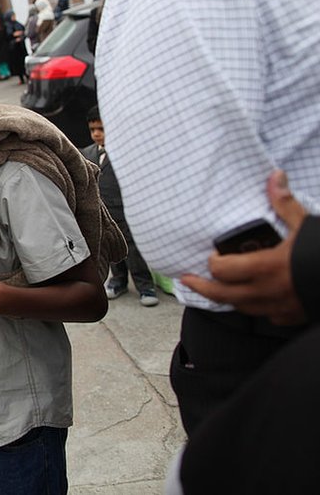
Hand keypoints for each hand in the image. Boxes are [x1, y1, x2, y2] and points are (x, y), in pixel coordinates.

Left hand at [181, 170, 307, 325]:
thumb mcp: (306, 225)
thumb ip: (285, 204)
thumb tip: (275, 177)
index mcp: (265, 268)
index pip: (221, 270)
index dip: (212, 263)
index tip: (214, 254)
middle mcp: (266, 292)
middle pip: (221, 295)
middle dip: (201, 287)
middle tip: (187, 280)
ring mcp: (279, 308)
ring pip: (241, 308)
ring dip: (227, 298)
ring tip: (218, 289)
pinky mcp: (292, 317)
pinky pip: (265, 316)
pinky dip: (255, 307)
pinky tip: (255, 298)